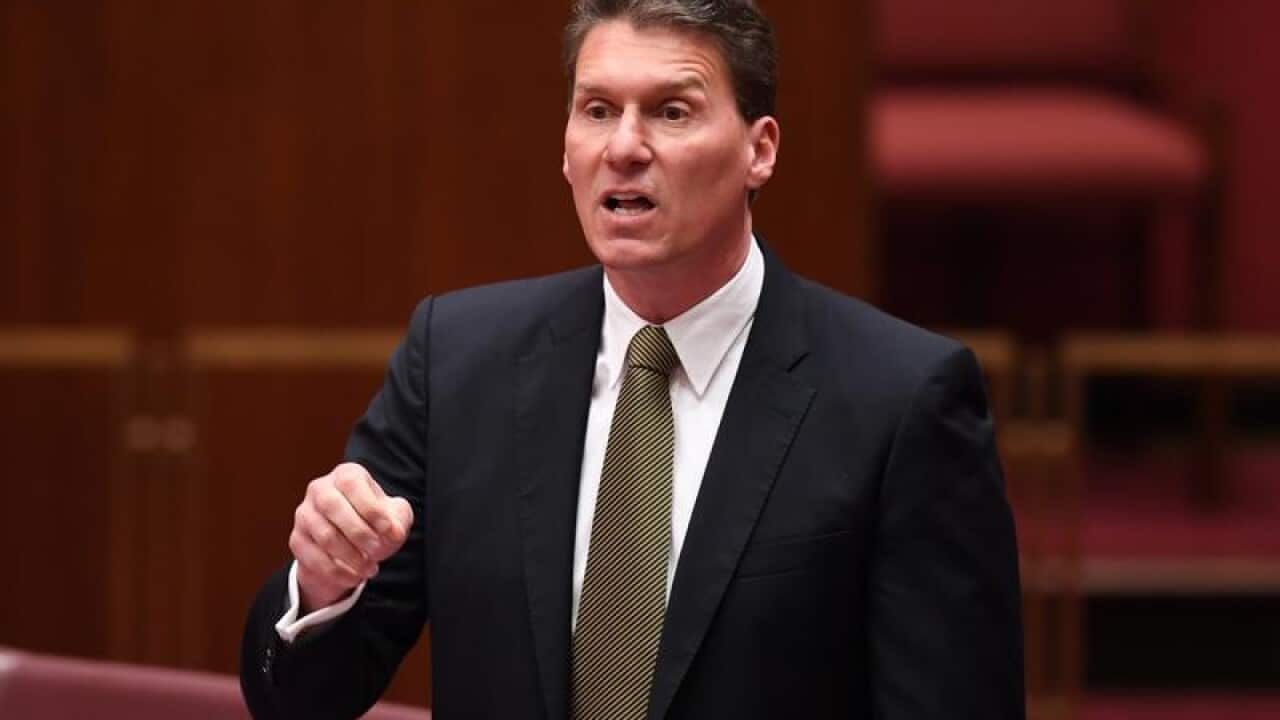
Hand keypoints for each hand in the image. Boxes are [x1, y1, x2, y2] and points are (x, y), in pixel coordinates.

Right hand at [289, 462, 413, 612]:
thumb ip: (398, 519)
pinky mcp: (297, 540)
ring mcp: (305, 514)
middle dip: (358, 532)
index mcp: (346, 475)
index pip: (352, 483)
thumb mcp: (394, 515)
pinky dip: (338, 571)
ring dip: (351, 556)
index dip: (370, 507)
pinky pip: (314, 558)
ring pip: (324, 535)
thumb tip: (394, 531)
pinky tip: (355, 577)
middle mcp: (320, 489)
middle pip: (332, 506)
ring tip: (370, 568)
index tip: (389, 530)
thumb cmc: (374, 521)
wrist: (350, 542)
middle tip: (378, 551)